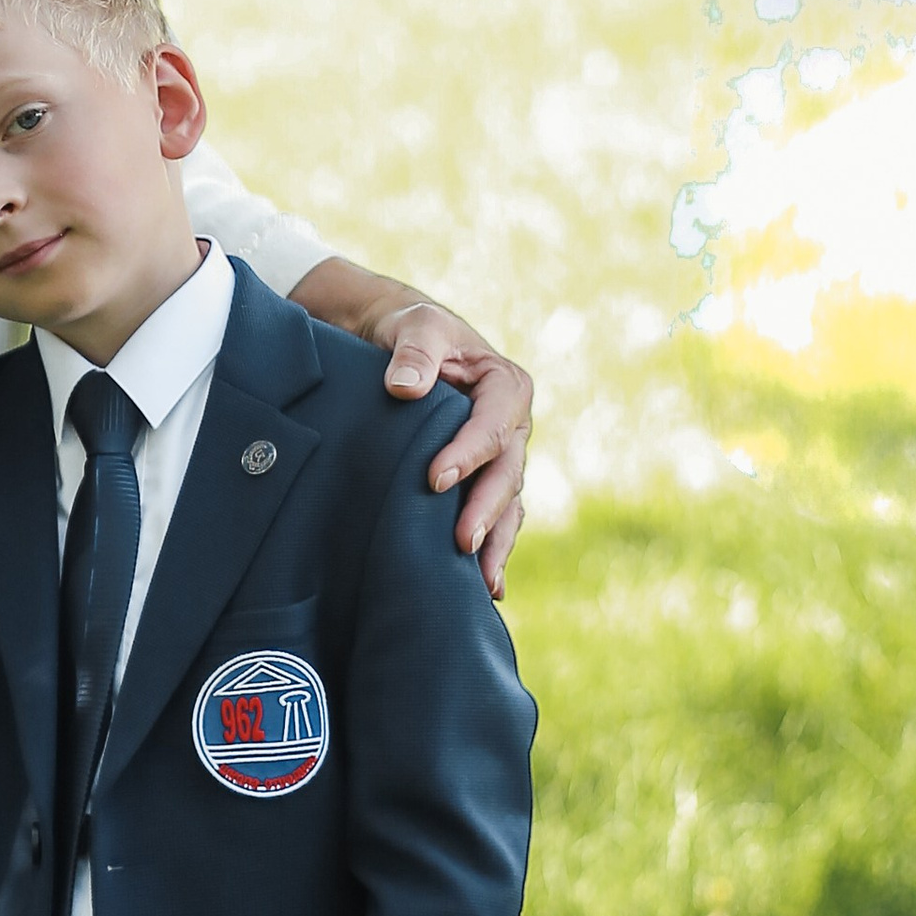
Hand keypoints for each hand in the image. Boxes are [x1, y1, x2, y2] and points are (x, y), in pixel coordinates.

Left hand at [378, 301, 531, 603]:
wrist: (403, 346)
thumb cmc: (412, 332)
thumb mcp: (416, 326)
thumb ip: (414, 351)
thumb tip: (403, 388)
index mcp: (506, 387)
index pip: (494, 425)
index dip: (469, 453)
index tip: (434, 479)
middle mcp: (512, 427)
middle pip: (507, 474)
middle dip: (486, 511)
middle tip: (461, 543)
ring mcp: (501, 459)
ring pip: (506, 506)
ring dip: (495, 543)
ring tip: (481, 582)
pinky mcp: (482, 482)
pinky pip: (493, 520)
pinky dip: (490, 551)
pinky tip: (483, 588)